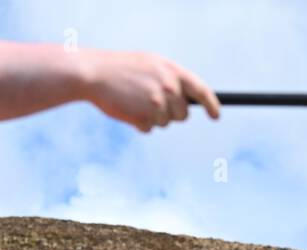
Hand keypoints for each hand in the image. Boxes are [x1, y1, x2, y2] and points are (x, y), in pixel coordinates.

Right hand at [80, 49, 218, 131]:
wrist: (91, 73)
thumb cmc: (120, 69)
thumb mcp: (149, 64)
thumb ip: (170, 78)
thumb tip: (189, 97)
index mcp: (171, 70)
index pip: (201, 90)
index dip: (211, 105)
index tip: (215, 116)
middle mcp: (169, 86)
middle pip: (183, 114)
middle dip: (171, 113)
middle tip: (150, 102)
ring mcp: (158, 102)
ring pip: (166, 123)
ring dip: (153, 118)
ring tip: (133, 101)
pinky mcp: (146, 116)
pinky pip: (150, 128)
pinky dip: (139, 123)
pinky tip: (126, 108)